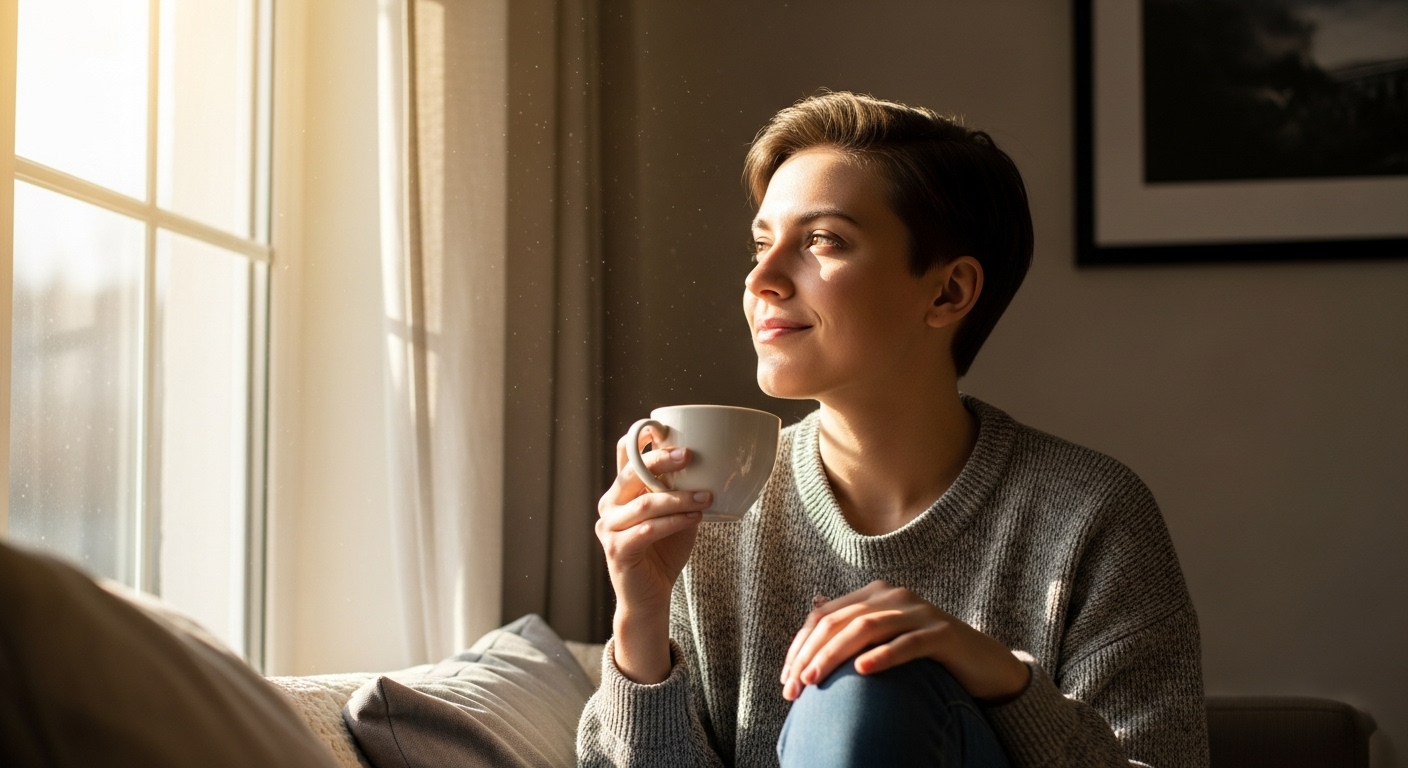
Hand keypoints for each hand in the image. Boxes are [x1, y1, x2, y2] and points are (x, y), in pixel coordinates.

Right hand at [597, 427, 711, 682]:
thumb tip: (711, 464)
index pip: (624, 453)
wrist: (648, 598)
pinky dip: (674, 522)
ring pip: (644, 503)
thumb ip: (679, 491)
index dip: (641, 436)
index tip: (665, 425)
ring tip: (705, 496)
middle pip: (632, 473)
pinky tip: (695, 518)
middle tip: (690, 455)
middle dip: (661, 460)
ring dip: (678, 497)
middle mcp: (609, 505)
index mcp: (621, 490)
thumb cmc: (664, 552)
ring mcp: (609, 528)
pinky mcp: (618, 551)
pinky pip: (647, 530)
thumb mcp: (675, 514)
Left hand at [780, 580, 1030, 702]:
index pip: (823, 617)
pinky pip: (907, 643)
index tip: (786, 681)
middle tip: (794, 688)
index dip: (800, 647)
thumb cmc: (928, 657)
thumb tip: (810, 622)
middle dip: (810, 655)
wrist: (985, 664)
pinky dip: (883, 656)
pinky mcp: (942, 634)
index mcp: (874, 595)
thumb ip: (852, 631)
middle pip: (839, 622)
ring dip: (834, 655)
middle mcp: (893, 596)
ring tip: (814, 680)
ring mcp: (919, 612)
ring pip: (866, 628)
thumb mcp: (886, 639)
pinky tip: (862, 671)